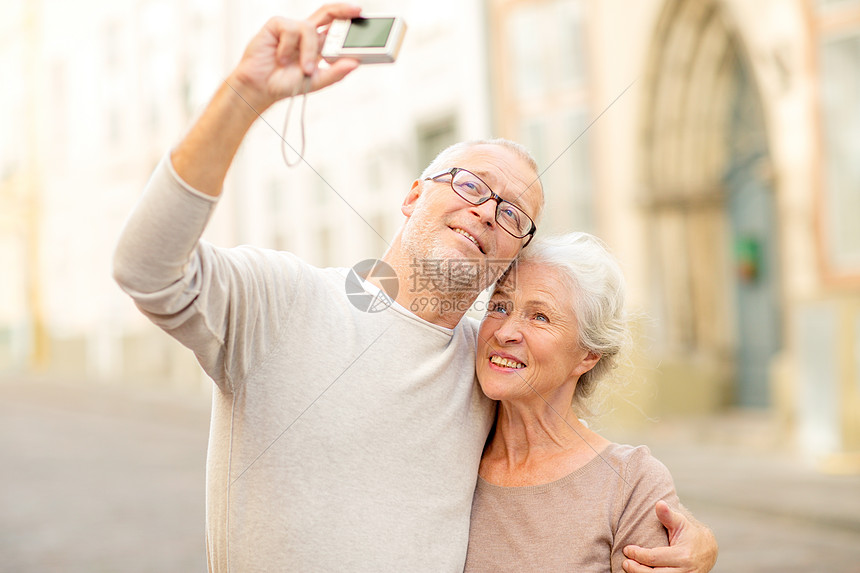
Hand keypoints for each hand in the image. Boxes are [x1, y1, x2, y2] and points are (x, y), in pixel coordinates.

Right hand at [229, 3, 362, 110]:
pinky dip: (288, 47)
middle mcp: (306, 33)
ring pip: (310, 29)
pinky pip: (291, 29)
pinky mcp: (277, 25)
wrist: (260, 88)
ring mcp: (291, 27)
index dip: (348, 20)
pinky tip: (280, 58)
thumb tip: (355, 63)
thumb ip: (335, 73)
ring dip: (308, 52)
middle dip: (343, 9)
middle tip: (357, 11)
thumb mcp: (315, 81)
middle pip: (328, 12)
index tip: (362, 17)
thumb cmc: (285, 84)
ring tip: (302, 68)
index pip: (335, 27)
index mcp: (317, 44)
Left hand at [622, 501, 717, 572]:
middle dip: (637, 569)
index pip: (654, 558)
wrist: (707, 551)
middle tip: (626, 563)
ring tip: (630, 568)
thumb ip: (668, 515)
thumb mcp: (680, 522)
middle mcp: (685, 570)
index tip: (627, 549)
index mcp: (683, 555)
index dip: (638, 554)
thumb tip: (659, 503)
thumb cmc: (689, 534)